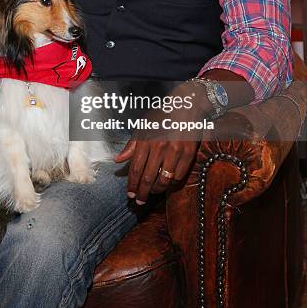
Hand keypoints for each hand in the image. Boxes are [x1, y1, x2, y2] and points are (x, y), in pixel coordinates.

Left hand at [115, 83, 209, 204]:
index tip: (130, 194)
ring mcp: (175, 151)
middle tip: (139, 201)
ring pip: (164, 180)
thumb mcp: (143, 126)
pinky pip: (179, 176)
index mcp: (145, 140)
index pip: (135, 168)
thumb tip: (117, 160)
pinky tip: (168, 184)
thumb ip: (131, 145)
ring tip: (153, 193)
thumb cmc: (161, 116)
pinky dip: (172, 183)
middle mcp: (159, 147)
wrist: (186, 106)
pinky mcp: (189, 153)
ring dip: (157, 190)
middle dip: (142, 193)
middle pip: (148, 178)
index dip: (132, 184)